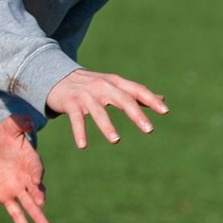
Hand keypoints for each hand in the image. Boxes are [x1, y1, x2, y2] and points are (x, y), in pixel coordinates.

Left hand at [0, 115, 49, 222]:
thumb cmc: (5, 134)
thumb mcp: (11, 125)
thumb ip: (19, 124)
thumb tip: (28, 122)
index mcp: (31, 161)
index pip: (36, 169)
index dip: (36, 176)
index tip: (37, 183)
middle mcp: (27, 178)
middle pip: (35, 190)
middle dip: (38, 198)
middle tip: (41, 206)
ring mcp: (18, 188)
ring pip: (28, 205)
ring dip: (36, 217)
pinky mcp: (6, 196)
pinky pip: (15, 212)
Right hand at [45, 68, 168, 149]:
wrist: (56, 77)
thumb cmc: (92, 85)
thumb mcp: (114, 85)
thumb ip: (137, 93)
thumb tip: (162, 99)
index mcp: (115, 82)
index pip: (137, 90)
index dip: (152, 100)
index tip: (165, 111)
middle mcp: (102, 86)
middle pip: (123, 100)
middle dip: (137, 114)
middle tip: (150, 129)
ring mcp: (86, 95)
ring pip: (99, 111)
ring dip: (107, 126)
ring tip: (116, 141)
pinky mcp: (70, 103)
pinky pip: (76, 119)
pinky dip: (79, 132)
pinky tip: (83, 145)